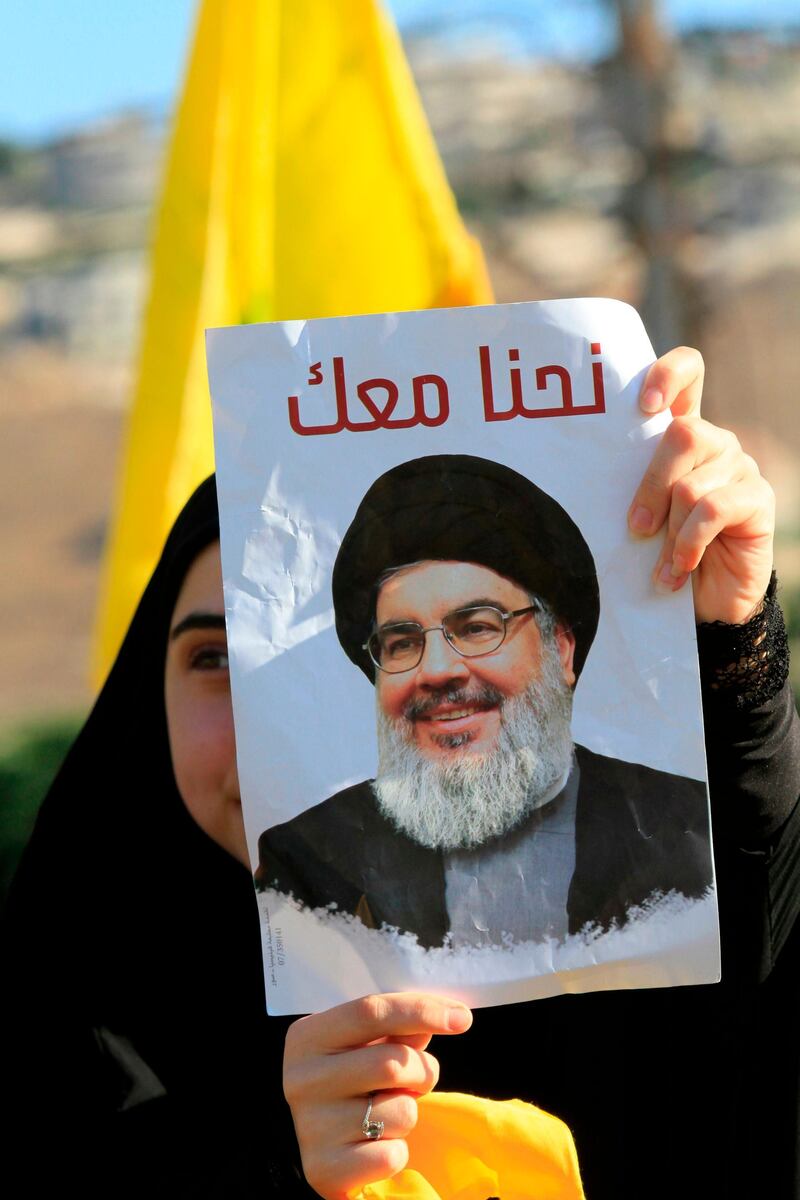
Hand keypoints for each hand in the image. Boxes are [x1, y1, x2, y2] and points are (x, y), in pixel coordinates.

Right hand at [283, 992, 471, 1199]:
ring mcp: (310, 1127)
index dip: (421, 1010)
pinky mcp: (324, 1171)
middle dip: (423, 1072)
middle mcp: (301, 1079)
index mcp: (307, 1037)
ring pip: (400, 1113)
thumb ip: (400, 1028)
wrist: (324, 1147)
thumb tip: (450, 1015)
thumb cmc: (352, 1083)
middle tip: (419, 1080)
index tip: (462, 1018)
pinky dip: (396, 1151)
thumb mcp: (367, 1046)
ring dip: (409, 1113)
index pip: (370, 1012)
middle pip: (392, 1063)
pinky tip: (374, 1145)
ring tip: (386, 1113)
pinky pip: (392, 1156)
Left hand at [629, 347, 774, 623]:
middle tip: (635, 528)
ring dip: (668, 531)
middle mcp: (714, 443)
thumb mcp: (635, 516)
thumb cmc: (656, 553)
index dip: (669, 373)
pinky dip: (688, 543)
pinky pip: (714, 510)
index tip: (644, 404)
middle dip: (651, 486)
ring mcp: (740, 468)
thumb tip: (583, 476)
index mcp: (680, 435)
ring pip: (692, 484)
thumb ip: (622, 486)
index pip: (688, 372)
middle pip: (683, 434)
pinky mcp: (757, 500)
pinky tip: (679, 568)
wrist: (701, 604)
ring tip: (659, 567)